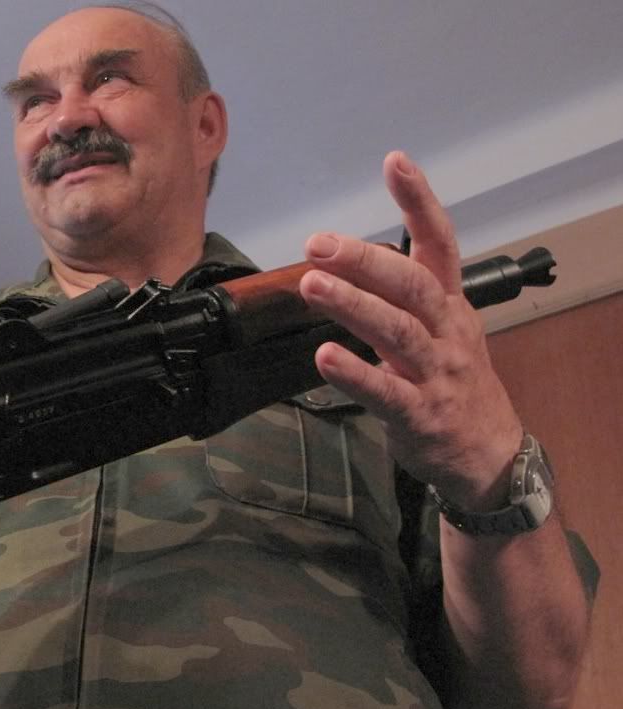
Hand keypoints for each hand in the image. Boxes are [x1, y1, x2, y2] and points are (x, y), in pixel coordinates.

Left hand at [299, 151, 521, 510]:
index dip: (419, 201)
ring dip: (353, 305)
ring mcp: (436, 373)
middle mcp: (446, 331)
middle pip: (410, 284)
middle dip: (364, 259)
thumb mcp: (442, 329)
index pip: (440, 242)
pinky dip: (355, 374)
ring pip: (397, 331)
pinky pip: (386, 392)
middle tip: (319, 244)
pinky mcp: (420, 414)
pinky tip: (326, 357)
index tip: (395, 162)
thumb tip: (346, 261)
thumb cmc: (453, 382)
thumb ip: (403, 296)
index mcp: (449, 304)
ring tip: (313, 285)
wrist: (488, 452)